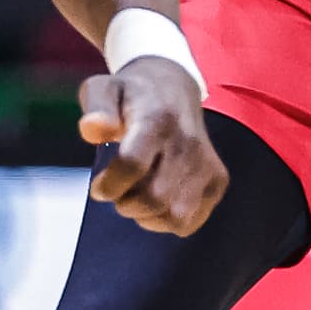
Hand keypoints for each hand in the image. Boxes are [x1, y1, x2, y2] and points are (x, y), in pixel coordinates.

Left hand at [81, 56, 225, 234]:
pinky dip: (167, 221)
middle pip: (155, 197)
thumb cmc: (131, 95)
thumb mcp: (103, 89)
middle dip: (126, 204)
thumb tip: (94, 130)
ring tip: (137, 196)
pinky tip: (158, 201)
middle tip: (118, 191)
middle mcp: (188, 143)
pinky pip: (190, 221)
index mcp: (157, 120)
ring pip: (175, 216)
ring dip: (148, 216)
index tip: (99, 187)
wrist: (174, 88)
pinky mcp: (217, 179)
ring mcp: (206, 163)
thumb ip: (96, 108)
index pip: (133, 164)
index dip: (109, 185)